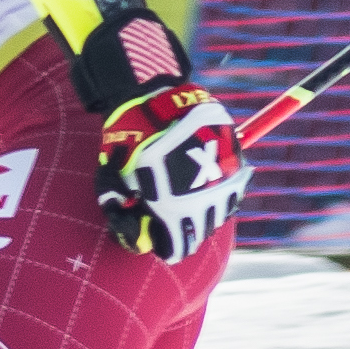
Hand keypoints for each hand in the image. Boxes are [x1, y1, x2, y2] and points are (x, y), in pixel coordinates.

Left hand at [94, 83, 244, 260]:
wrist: (160, 98)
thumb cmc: (130, 139)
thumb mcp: (114, 176)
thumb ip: (121, 210)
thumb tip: (134, 238)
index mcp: (170, 208)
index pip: (178, 250)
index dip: (165, 246)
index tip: (159, 238)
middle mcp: (201, 201)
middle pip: (199, 235)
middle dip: (183, 231)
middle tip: (171, 218)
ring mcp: (222, 184)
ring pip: (217, 216)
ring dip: (202, 213)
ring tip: (186, 197)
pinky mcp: (236, 167)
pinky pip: (230, 196)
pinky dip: (218, 195)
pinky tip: (202, 182)